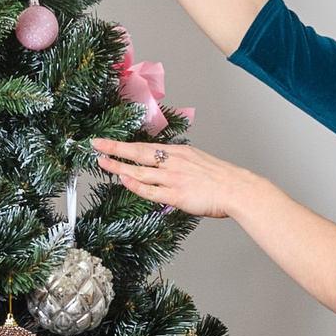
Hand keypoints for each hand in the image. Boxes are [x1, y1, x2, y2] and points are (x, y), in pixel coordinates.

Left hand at [91, 139, 262, 220]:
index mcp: (180, 152)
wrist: (239, 189)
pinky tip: (122, 180)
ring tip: (102, 163)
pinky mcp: (176, 194)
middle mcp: (174, 161)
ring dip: (118, 166)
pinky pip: (150, 190)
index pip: (146, 146)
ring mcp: (174, 178)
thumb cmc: (223, 180)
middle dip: (115, 147)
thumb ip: (182, 165)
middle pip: (138, 152)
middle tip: (96, 144)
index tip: (109, 141)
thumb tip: (168, 169)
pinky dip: (134, 185)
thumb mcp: (200, 163)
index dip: (125, 144)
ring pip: (140, 171)